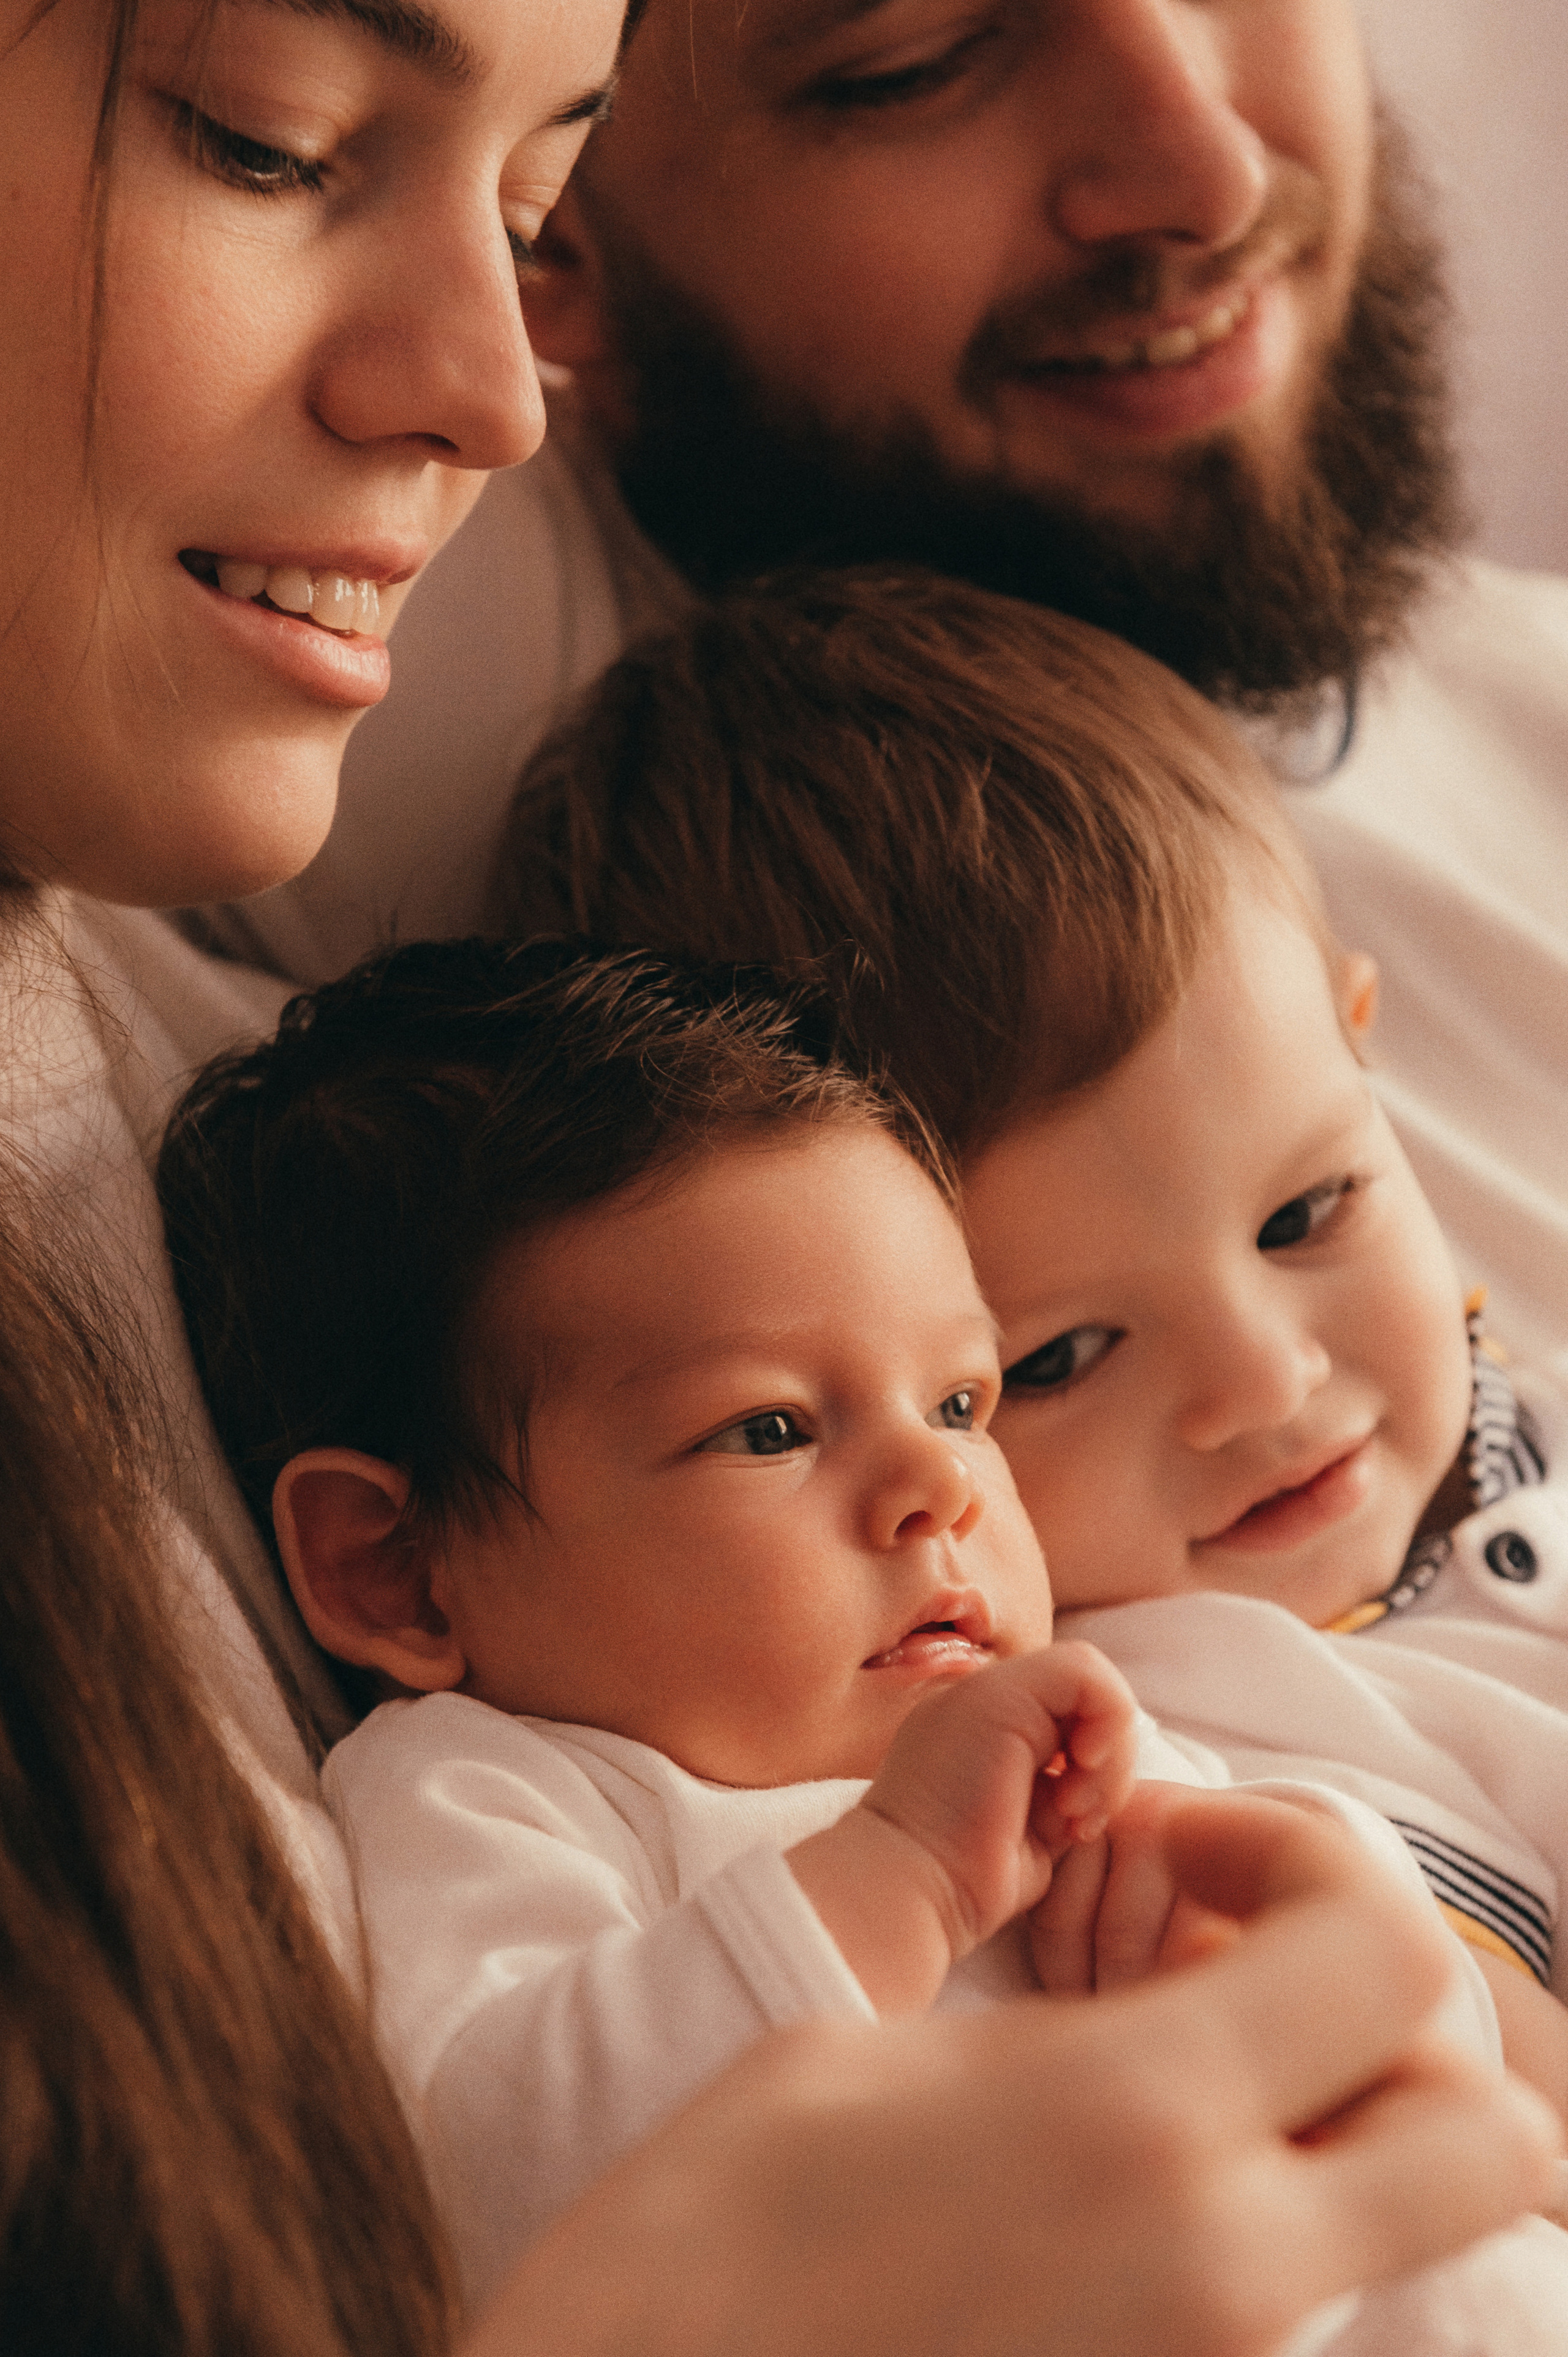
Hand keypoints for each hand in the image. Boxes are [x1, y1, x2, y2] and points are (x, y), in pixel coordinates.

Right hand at [468, 1793, 1561, 2356]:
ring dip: (1355, 2113)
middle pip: (1485, 2128)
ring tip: (1195, 2060)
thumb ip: (1095, 2027)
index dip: (1306, 1854)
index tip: (1183, 1843)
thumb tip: (1204, 2000)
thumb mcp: (882, 2051)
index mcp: (1136, 2120)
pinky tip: (1146, 2169)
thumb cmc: (717, 2224)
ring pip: (1411, 2216)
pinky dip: (1287, 2209)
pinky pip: (1314, 2295)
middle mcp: (1225, 2261)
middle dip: (1398, 2012)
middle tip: (1246, 1956)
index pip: (1387, 1952)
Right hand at [789, 1643, 1138, 2013]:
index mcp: (984, 1729)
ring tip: (1076, 1810)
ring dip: (1109, 1749)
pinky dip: (1105, 1724)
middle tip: (1083, 1818)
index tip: (1079, 1823)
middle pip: (1085, 1693)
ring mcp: (985, 1689)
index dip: (1097, 1760)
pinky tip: (1080, 1777)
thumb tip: (1109, 1776)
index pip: (1069, 1712)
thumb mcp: (1031, 1827)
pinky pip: (1085, 1673)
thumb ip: (1063, 1788)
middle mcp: (981, 1699)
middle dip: (1110, 1758)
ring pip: (1091, 1676)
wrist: (911, 1889)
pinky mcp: (999, 1694)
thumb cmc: (964, 1882)